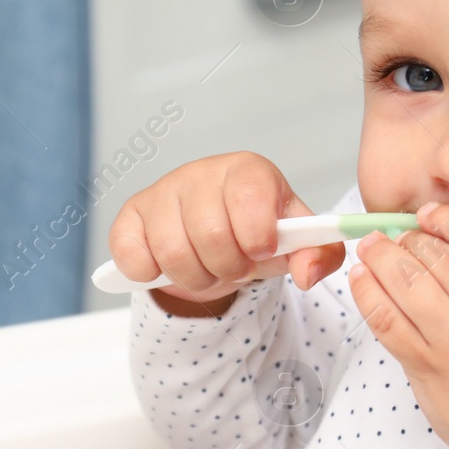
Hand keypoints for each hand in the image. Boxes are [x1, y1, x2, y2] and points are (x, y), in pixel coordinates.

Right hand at [107, 152, 345, 309]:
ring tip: (209, 270)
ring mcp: (162, 192)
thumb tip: (308, 273)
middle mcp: (201, 173)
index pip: (249, 195)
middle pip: (210, 233)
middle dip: (229, 267)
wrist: (216, 240)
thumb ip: (318, 255)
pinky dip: (153, 274)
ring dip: (196, 277)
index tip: (262, 250)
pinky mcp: (130, 217)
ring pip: (173, 252)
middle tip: (236, 267)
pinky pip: (133, 256)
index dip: (257, 233)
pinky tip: (170, 265)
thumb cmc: (256, 233)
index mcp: (248, 171)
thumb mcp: (296, 243)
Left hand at [346, 202, 448, 448]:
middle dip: (410, 237)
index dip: (448, 218)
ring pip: (406, 280)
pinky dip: (367, 292)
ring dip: (382, 256)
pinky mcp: (425, 366)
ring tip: (372, 246)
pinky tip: (362, 277)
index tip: (430, 214)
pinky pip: (385, 318)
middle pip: (439, 254)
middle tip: (397, 232)